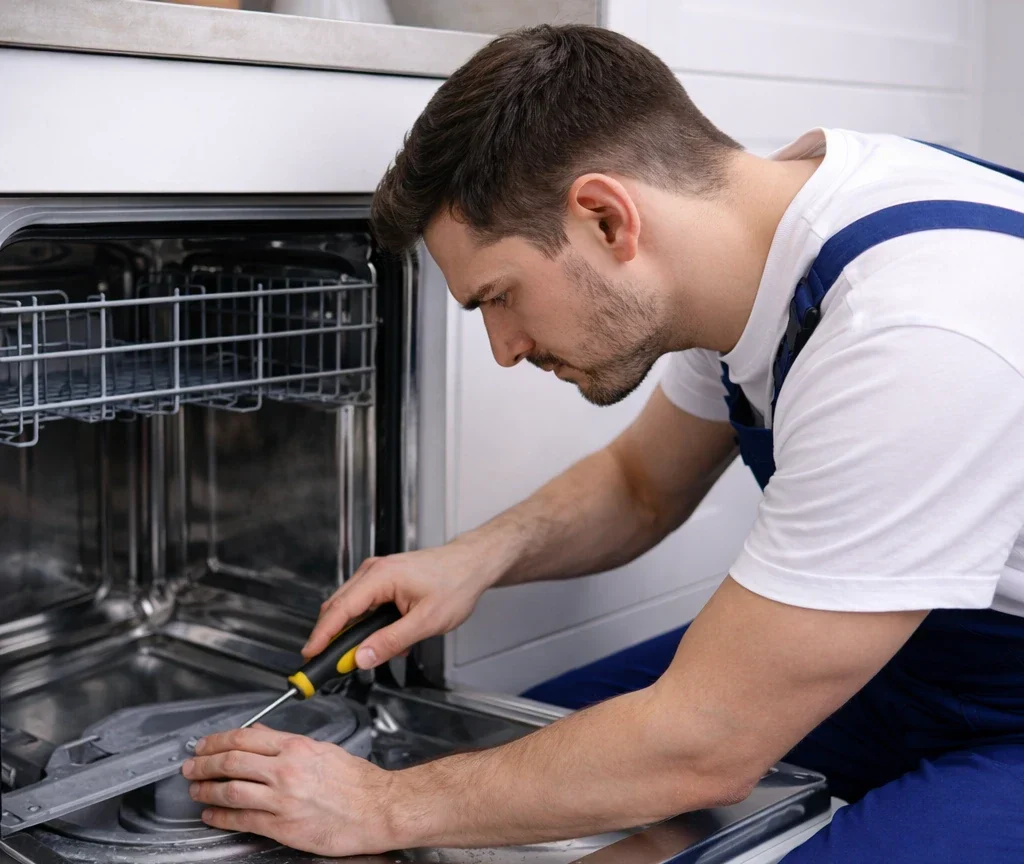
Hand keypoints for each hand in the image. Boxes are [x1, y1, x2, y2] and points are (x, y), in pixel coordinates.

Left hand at [182, 725, 399, 856]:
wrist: (378, 808)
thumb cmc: (357, 781)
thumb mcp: (322, 749)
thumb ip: (286, 742)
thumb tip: (258, 734)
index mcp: (296, 747)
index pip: (245, 738)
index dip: (217, 740)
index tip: (204, 744)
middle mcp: (286, 770)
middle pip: (232, 761)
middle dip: (204, 763)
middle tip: (190, 765)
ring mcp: (282, 799)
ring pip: (231, 789)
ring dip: (207, 788)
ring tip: (195, 788)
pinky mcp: (283, 826)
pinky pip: (242, 819)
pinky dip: (221, 815)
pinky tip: (211, 813)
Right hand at [303, 540, 500, 667]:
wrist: (472, 565)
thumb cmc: (455, 584)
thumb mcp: (425, 621)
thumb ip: (390, 641)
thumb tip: (362, 658)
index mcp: (380, 577)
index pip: (340, 610)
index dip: (322, 635)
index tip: (310, 655)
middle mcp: (373, 571)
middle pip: (339, 608)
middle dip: (334, 638)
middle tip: (332, 665)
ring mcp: (378, 573)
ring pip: (351, 608)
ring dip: (357, 633)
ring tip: (371, 654)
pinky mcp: (384, 580)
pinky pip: (365, 604)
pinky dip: (369, 624)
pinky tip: (387, 639)